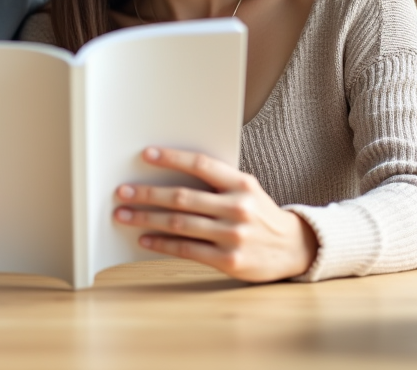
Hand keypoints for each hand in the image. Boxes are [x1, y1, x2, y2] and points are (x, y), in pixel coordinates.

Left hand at [113, 147, 316, 282]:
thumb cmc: (259, 213)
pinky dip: (161, 244)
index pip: (201, 164)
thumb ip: (217, 182)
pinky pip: (187, 250)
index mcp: (242, 184)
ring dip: (146, 219)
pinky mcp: (229, 261)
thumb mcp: (246, 190)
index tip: (145, 155)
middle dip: (147, 194)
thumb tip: (168, 174)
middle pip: (182, 197)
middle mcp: (238, 208)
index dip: (172, 158)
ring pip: (179, 224)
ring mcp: (233, 236)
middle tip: (122, 192)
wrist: (294, 248)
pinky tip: (145, 239)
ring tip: (124, 214)